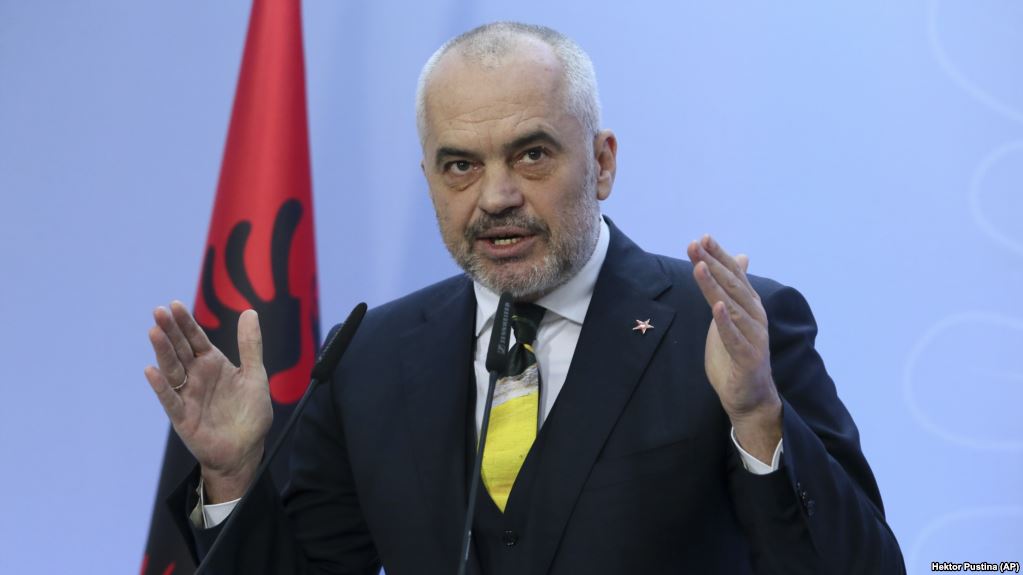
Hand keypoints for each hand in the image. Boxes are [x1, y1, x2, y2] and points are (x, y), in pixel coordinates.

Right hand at [144, 301, 272, 501]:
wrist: (247, 450)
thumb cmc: (251, 414)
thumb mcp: (255, 375)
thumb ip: (250, 346)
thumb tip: (250, 311)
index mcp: (213, 364)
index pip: (195, 339)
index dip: (185, 322)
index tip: (173, 304)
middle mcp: (197, 377)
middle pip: (180, 350)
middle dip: (170, 330)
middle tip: (158, 311)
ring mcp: (188, 395)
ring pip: (172, 370)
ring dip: (162, 352)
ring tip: (154, 332)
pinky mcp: (183, 417)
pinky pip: (170, 399)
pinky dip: (161, 386)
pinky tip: (151, 371)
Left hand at [688, 235, 780, 461]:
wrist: (749, 397)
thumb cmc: (737, 356)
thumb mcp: (731, 317)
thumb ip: (733, 289)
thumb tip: (740, 257)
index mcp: (750, 306)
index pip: (735, 275)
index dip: (720, 256)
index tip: (703, 238)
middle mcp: (755, 317)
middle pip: (733, 285)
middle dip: (714, 263)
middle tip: (696, 245)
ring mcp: (753, 337)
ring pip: (732, 306)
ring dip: (715, 286)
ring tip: (701, 267)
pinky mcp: (748, 358)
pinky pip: (735, 337)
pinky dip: (726, 322)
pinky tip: (717, 307)